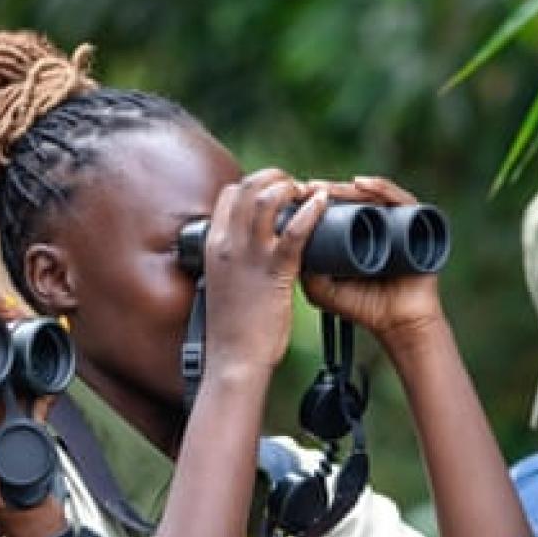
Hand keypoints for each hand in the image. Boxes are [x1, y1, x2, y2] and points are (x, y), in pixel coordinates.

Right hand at [200, 169, 321, 376]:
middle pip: (248, 186)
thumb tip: (250, 257)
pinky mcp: (274, 270)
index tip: (275, 194)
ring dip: (291, 186)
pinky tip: (324, 203)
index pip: (230, 195)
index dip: (254, 186)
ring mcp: (249, 255)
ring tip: (309, 192)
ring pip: (267, 198)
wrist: (233, 359)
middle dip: (275, 177)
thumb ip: (233, 265)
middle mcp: (227, 243)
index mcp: (213, 246)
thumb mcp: (223, 286)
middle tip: (297, 188)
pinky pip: (295, 230)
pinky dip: (312, 210)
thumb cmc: (232, 330)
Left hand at [299, 175, 444, 340]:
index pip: (337, 207)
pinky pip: (400, 198)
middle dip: (328, 190)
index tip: (294, 197)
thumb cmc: (363, 308)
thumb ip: (303, 271)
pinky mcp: (418, 222)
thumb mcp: (322, 289)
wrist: (399, 324)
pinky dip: (381, 187)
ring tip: (327, 190)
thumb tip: (282, 242)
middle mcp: (378, 224)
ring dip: (346, 188)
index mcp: (357, 235)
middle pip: (352, 197)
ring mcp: (398, 222)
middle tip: (307, 188)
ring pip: (371, 195)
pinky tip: (360, 184)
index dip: (315, 200)